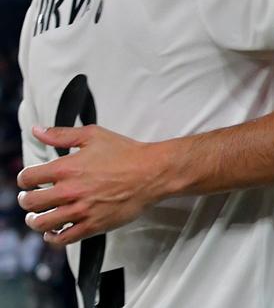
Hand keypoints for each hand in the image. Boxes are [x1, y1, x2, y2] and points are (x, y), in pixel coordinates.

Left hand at [17, 125, 169, 245]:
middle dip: (26, 201)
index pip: (27, 177)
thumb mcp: (93, 135)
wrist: (153, 172)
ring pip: (42, 223)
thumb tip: (37, 131)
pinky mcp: (93, 225)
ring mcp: (81, 210)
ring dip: (34, 220)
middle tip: (30, 199)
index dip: (24, 179)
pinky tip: (53, 232)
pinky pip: (63, 239)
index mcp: (67, 167)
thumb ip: (61, 134)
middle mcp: (70, 190)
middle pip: (31, 203)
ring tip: (37, 217)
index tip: (29, 181)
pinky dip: (52, 238)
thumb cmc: (126, 153)